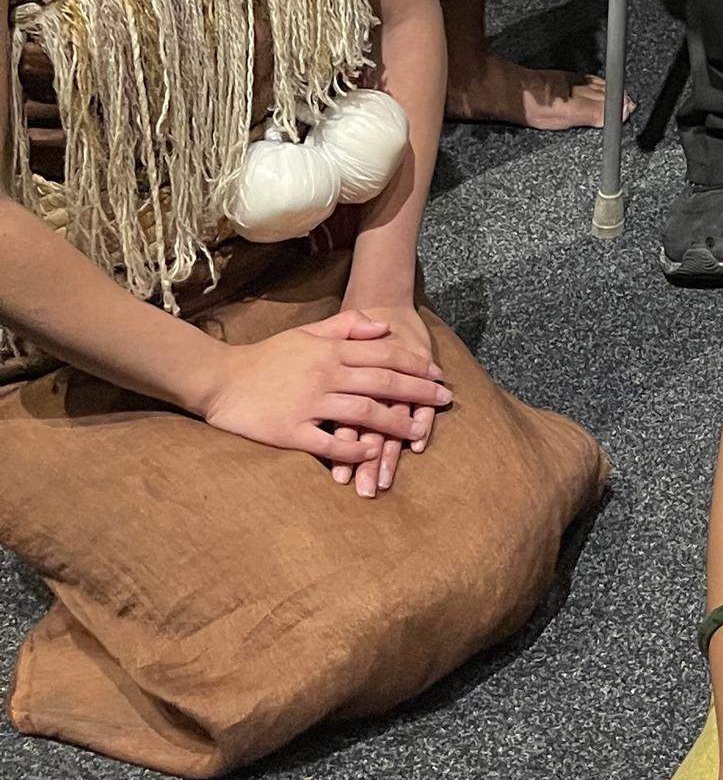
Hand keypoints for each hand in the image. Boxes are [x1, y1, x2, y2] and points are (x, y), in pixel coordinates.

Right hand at [198, 308, 450, 478]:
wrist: (221, 379)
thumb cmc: (266, 357)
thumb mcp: (307, 333)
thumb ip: (346, 326)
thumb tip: (382, 326)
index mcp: (331, 352)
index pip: (384, 355)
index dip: (415, 365)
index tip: (438, 376)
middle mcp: (326, 375)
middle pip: (382, 382)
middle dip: (418, 392)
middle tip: (444, 401)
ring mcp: (309, 404)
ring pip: (362, 412)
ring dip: (395, 423)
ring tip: (420, 432)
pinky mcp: (290, 431)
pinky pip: (328, 442)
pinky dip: (353, 448)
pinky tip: (373, 453)